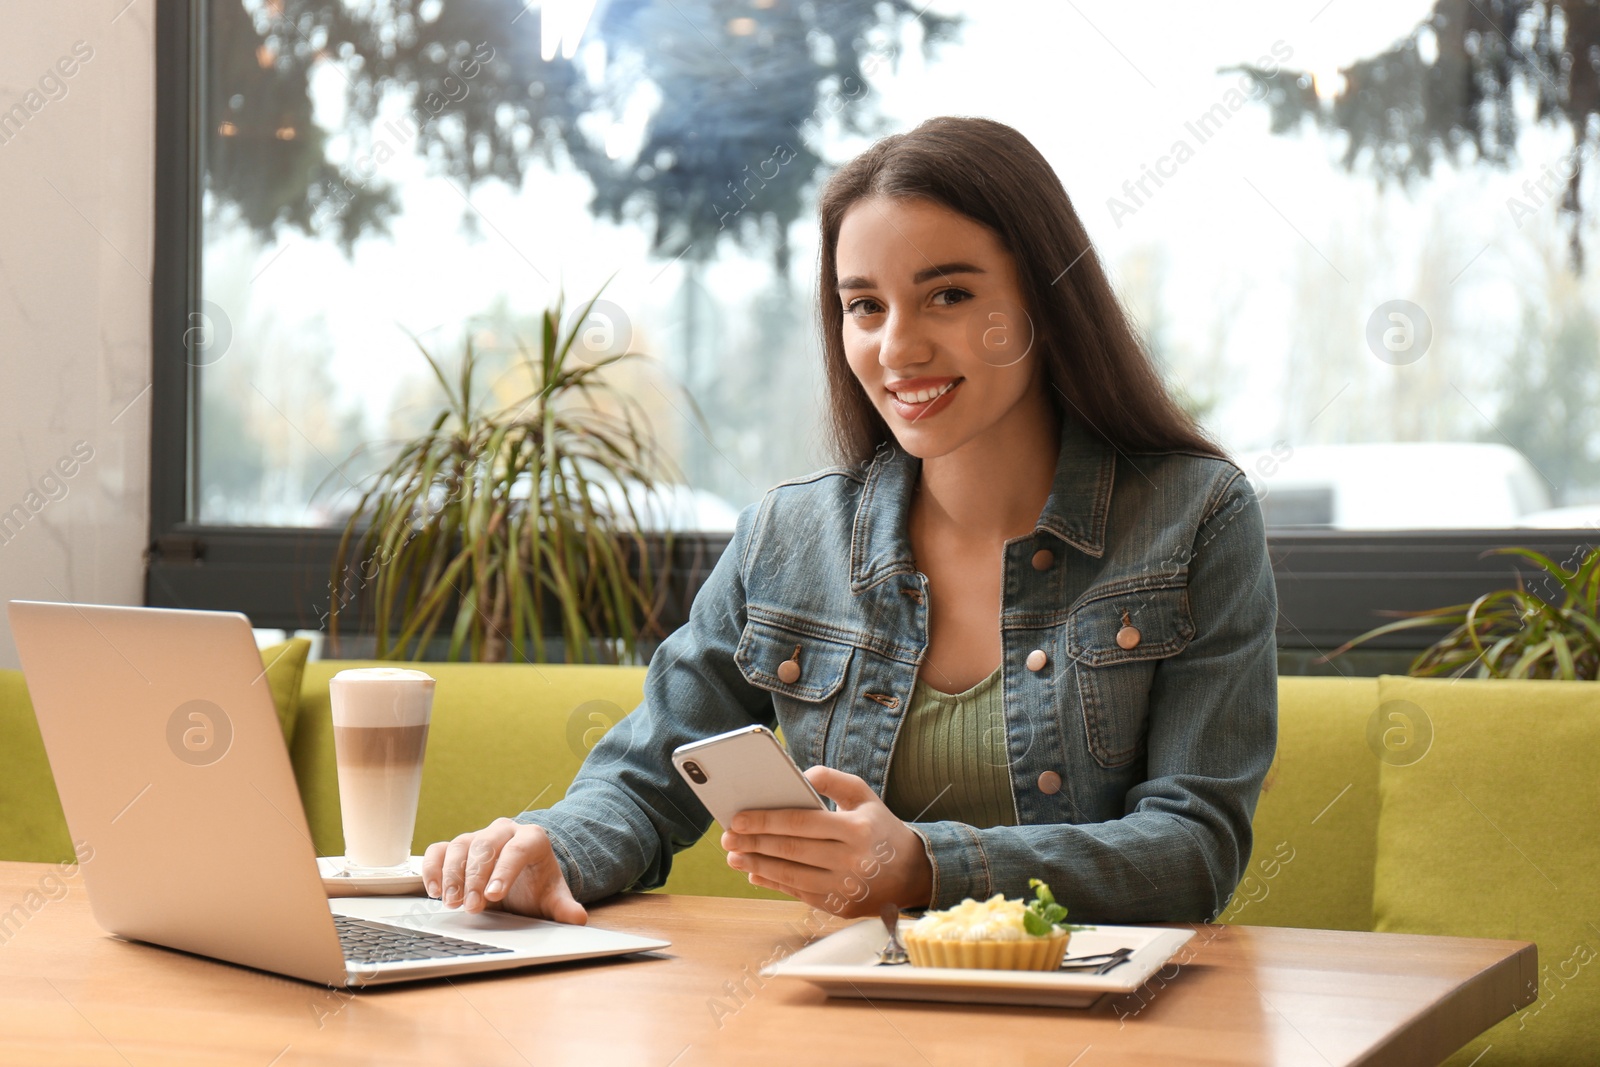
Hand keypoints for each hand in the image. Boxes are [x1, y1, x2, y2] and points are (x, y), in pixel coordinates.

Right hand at [421, 818, 586, 924]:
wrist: (524, 876)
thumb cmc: (537, 884)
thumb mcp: (552, 897)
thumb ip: (564, 907)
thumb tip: (577, 918)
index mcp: (531, 838)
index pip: (517, 849)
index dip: (504, 871)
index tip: (493, 896)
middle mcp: (504, 831)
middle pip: (485, 845)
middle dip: (475, 877)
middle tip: (472, 907)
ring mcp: (478, 837)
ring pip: (460, 845)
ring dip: (452, 875)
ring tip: (452, 902)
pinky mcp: (458, 847)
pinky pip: (439, 850)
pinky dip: (433, 867)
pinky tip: (434, 890)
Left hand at [718, 766, 931, 916]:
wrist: (913, 873)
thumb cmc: (880, 828)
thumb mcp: (864, 796)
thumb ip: (832, 780)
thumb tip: (799, 777)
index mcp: (856, 829)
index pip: (801, 823)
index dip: (765, 821)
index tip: (737, 819)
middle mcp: (851, 861)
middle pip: (791, 850)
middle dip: (754, 844)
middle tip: (727, 837)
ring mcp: (845, 887)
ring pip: (791, 876)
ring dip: (757, 866)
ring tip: (734, 856)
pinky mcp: (839, 907)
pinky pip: (799, 894)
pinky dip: (774, 884)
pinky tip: (755, 874)